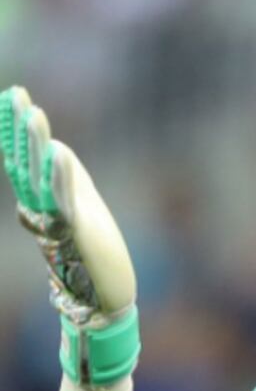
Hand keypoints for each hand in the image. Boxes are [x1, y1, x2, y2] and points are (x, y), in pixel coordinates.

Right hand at [1, 86, 139, 383]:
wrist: (107, 297)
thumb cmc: (95, 252)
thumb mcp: (82, 206)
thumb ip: (68, 178)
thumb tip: (56, 147)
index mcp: (43, 200)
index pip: (23, 158)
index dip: (14, 128)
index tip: (12, 95)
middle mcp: (43, 208)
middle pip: (26, 161)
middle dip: (21, 127)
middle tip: (16, 93)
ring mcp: (58, 219)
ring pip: (40, 177)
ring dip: (36, 144)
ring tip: (34, 112)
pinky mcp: (78, 231)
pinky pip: (65, 199)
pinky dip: (61, 175)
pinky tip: (59, 151)